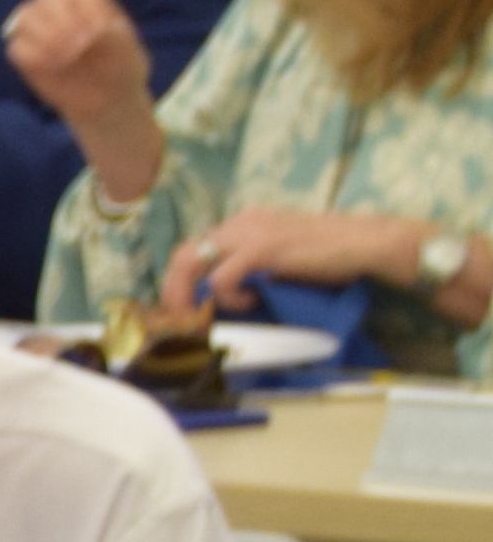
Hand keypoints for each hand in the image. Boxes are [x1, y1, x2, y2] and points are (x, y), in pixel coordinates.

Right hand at [3, 0, 163, 184]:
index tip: (98, 31)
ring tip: (68, 58)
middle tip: (82, 48)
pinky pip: (16, 47)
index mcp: (92, 1)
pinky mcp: (26, 58)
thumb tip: (85, 34)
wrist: (110, 106)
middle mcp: (64, 11)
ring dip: (46, 35)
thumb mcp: (128, 52)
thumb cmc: (125, 75)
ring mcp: (41, 32)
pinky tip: (51, 68)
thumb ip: (108, 35)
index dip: (86, 4)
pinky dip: (32, 54)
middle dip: (64, 19)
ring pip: (27, 16)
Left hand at [163, 202, 433, 321]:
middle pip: (184, 253)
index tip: (183, 307)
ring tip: (204, 316)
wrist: (368, 242)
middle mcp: (242, 222)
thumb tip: (222, 293)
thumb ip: (252, 265)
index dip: (181, 279)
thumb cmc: (330, 254)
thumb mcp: (281, 256)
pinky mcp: (264, 248)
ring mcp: (251, 232)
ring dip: (189, 295)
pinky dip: (227, 297)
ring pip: (192, 261)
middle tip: (180, 319)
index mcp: (245, 222)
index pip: (197, 247)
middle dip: (173, 289)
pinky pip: (223, 277)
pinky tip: (249, 304)